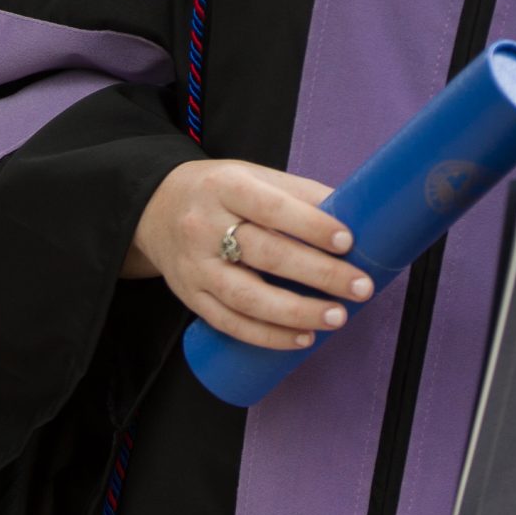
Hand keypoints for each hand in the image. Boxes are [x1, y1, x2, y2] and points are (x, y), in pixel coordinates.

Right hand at [126, 160, 371, 351]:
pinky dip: (267, 336)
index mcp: (226, 186)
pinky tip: (301, 338)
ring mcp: (195, 266)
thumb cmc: (220, 191)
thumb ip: (300, 194)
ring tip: (337, 317)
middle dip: (318, 273)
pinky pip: (230, 323)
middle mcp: (205, 226)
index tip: (347, 240)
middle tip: (360, 286)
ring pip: (246, 296)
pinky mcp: (190, 296)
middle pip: (264, 253)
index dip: (310, 225)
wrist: (155, 208)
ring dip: (296, 312)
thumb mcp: (254, 176)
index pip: (271, 206)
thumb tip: (358, 214)